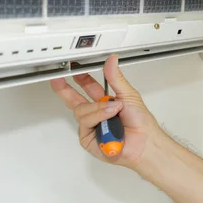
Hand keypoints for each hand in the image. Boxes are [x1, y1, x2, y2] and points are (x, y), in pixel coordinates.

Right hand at [51, 54, 160, 168]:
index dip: (80, 78)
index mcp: (106, 101)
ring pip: (81, 110)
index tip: (74, 68)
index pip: (88, 87)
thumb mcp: (128, 94)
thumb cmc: (140, 122)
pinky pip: (85, 123)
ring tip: (115, 110)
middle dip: (64, 89)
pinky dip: (98, 119)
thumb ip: (116, 78)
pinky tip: (109, 121)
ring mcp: (91, 125)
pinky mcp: (87, 137)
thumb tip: (111, 61)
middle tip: (58, 80)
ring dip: (99, 109)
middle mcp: (97, 112)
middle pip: (74, 99)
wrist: (144, 141)